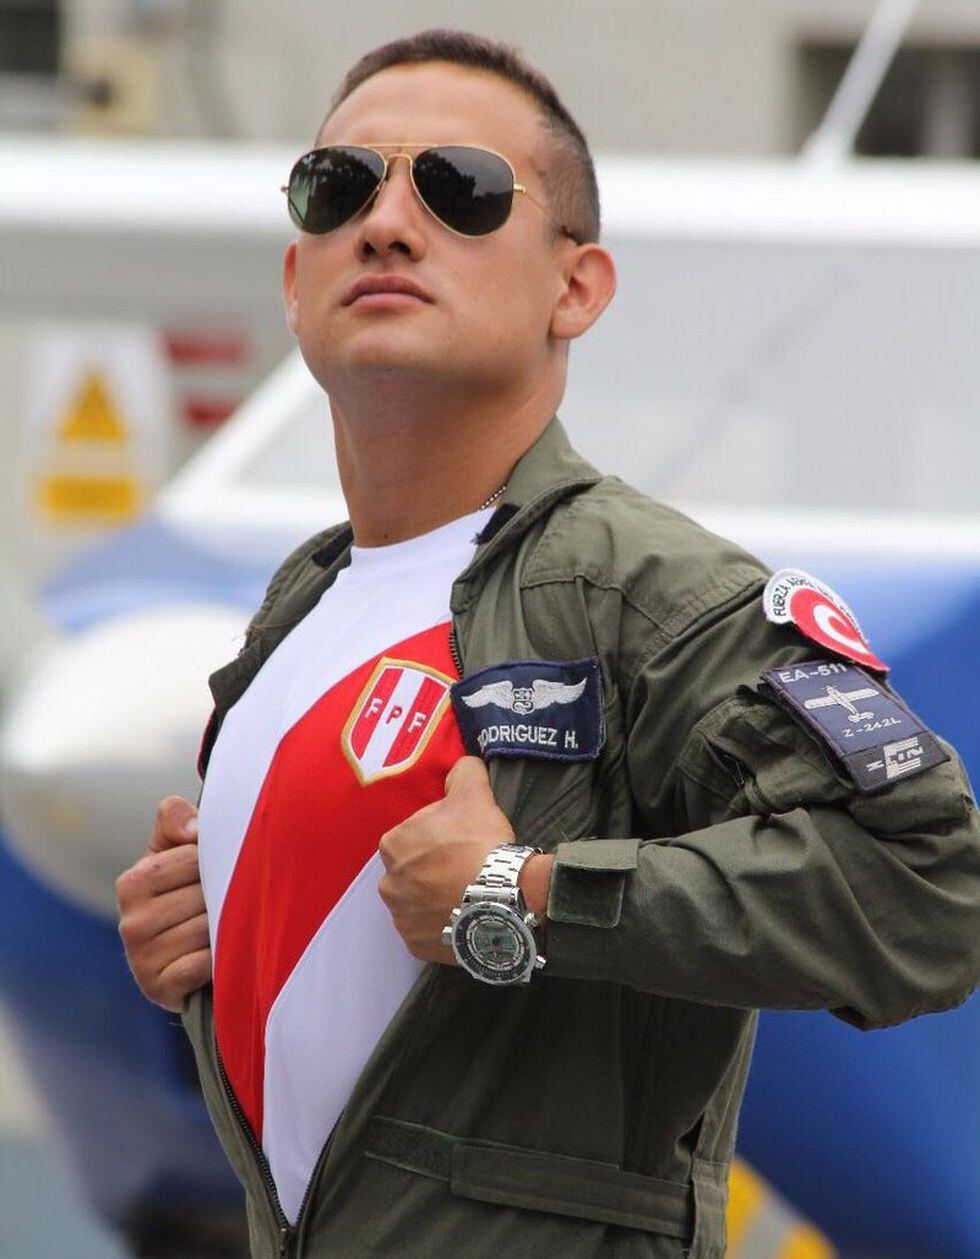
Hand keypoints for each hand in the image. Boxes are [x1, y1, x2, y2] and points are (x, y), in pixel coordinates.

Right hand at [116, 796, 211, 1011]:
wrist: (186, 963)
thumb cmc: (185, 895)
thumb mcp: (175, 852)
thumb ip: (176, 820)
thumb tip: (191, 831)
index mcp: (133, 882)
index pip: (195, 859)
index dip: (218, 863)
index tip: (217, 873)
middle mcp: (130, 921)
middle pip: (204, 896)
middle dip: (223, 898)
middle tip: (221, 907)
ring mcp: (141, 959)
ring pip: (208, 930)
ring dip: (224, 930)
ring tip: (219, 932)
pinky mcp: (158, 989)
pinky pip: (203, 964)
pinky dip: (217, 962)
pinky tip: (215, 960)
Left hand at [378, 756, 514, 963]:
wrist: (500, 898)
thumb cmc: (480, 843)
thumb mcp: (474, 793)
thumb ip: (462, 772)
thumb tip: (460, 766)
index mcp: (393, 845)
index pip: (413, 835)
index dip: (438, 836)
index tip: (460, 840)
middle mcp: (388, 884)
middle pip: (412, 870)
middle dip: (433, 869)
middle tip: (465, 867)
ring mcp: (402, 918)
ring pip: (417, 902)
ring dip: (435, 898)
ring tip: (467, 893)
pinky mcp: (417, 945)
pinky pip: (427, 931)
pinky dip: (442, 925)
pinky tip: (464, 915)